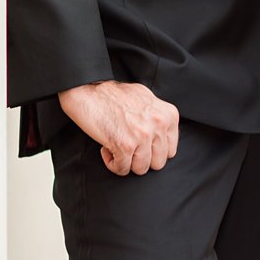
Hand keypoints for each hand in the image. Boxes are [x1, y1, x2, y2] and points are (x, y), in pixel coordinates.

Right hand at [58, 80, 179, 175]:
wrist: (88, 90)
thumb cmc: (114, 94)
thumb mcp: (147, 99)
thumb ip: (158, 118)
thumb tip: (163, 135)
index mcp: (168, 115)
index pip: (170, 151)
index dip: (153, 150)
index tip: (141, 145)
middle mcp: (159, 125)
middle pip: (158, 163)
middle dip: (141, 158)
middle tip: (128, 147)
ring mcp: (142, 136)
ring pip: (141, 168)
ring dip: (127, 162)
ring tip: (117, 146)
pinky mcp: (125, 145)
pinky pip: (122, 169)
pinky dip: (112, 163)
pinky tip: (106, 148)